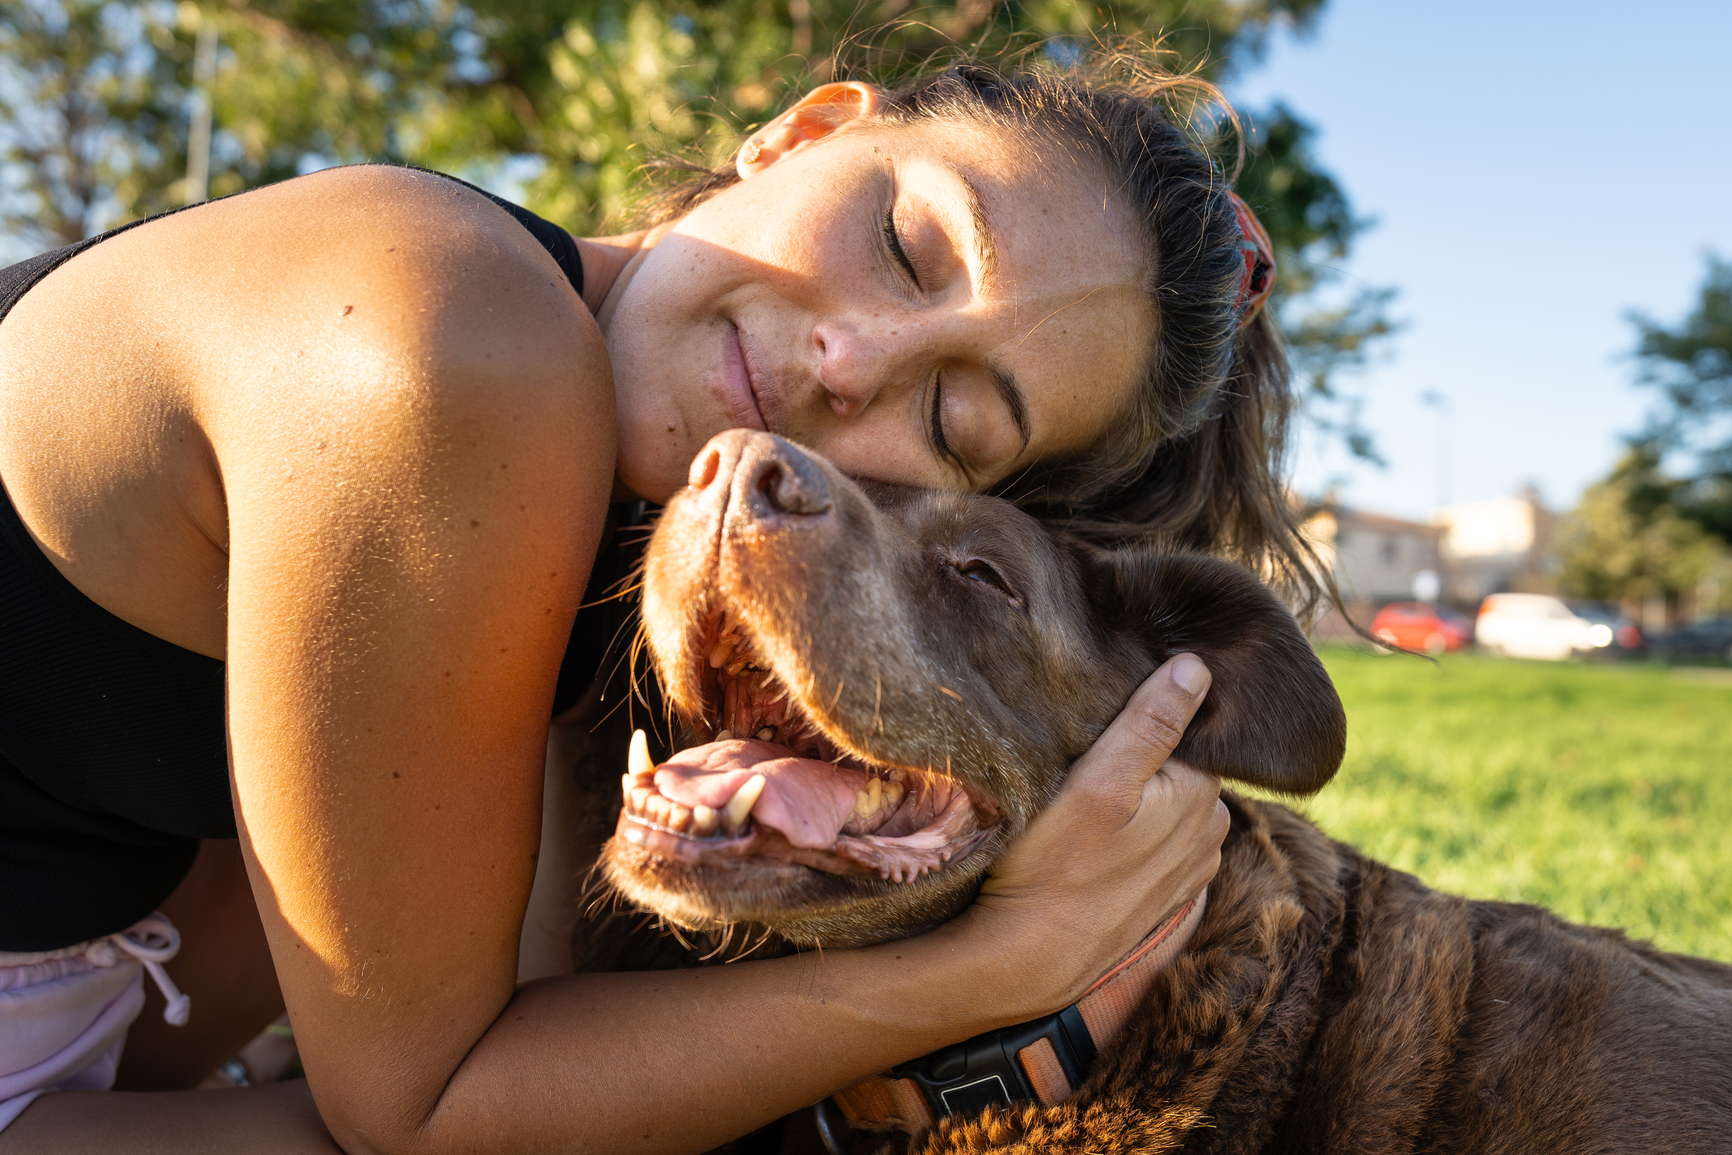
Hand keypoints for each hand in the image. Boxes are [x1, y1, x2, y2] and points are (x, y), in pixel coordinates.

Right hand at [959, 654, 1228, 1015]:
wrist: (1027, 960)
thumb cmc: (1053, 866)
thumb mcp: (1098, 781)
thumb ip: (1152, 723)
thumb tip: (1198, 666)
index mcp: (1200, 794)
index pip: (1189, 729)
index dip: (1148, 717)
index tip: (1101, 722)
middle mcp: (1208, 833)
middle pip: (1181, 767)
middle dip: (1147, 759)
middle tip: (1087, 758)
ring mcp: (1190, 870)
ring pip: (1171, 806)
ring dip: (1142, 799)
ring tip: (1089, 800)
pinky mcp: (1167, 896)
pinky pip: (1161, 844)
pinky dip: (1139, 836)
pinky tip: (1101, 841)